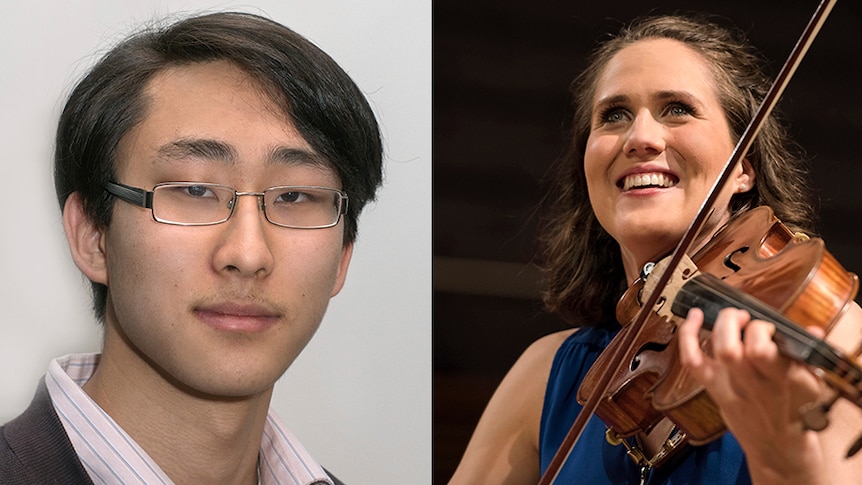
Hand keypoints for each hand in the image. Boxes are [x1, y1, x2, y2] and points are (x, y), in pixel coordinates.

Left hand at [677, 307, 827, 483]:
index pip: (761, 351)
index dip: (760, 331)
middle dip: (733, 322)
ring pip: (713, 352)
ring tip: (730, 316)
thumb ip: (806, 355)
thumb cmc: (793, 409)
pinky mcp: (713, 388)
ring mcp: (728, 386)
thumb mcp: (810, 384)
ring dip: (717, 326)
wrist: (777, 444)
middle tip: (744, 316)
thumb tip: (813, 330)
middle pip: (729, 349)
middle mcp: (750, 384)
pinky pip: (692, 362)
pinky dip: (687, 337)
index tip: (768, 327)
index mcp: (779, 381)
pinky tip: (692, 318)